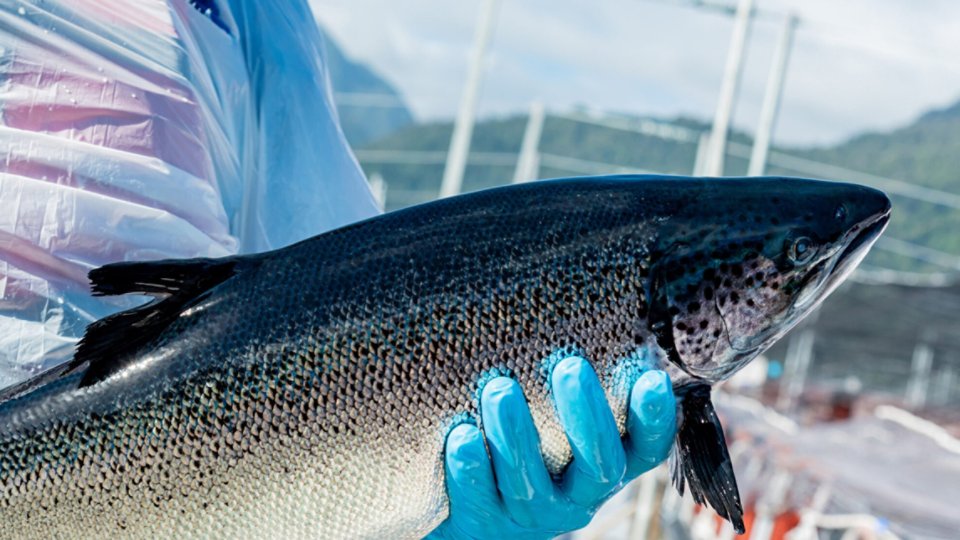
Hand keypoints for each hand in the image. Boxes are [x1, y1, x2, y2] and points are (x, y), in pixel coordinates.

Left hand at [427, 356, 676, 538]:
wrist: (473, 505)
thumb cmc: (525, 430)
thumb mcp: (555, 408)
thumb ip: (569, 372)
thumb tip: (574, 286)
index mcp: (609, 459)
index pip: (646, 446)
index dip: (654, 418)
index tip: (652, 379)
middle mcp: (580, 491)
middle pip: (598, 464)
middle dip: (585, 416)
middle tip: (570, 367)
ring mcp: (534, 512)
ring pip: (532, 483)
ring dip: (517, 435)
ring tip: (499, 389)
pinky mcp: (486, 522)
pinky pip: (479, 499)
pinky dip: (471, 467)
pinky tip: (461, 435)